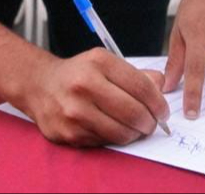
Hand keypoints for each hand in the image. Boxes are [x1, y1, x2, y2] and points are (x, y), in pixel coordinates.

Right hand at [18, 49, 169, 146]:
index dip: (158, 103)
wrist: (41, 85)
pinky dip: (114, 138)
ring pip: (120, 132)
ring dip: (135, 134)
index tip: (163, 111)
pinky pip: (103, 142)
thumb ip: (136, 74)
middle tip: (153, 124)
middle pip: (133, 112)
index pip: (140, 86)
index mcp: (98, 62)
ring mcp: (74, 111)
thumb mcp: (106, 63)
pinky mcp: (67, 133)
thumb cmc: (80, 74)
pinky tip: (114, 129)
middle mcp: (84, 85)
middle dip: (150, 122)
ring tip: (136, 129)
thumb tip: (161, 85)